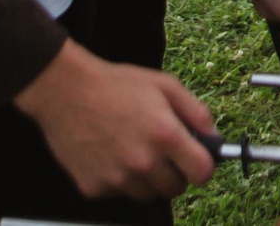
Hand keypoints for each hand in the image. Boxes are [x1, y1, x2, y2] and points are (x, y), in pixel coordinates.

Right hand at [13, 40, 213, 199]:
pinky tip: (110, 154)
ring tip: (133, 149)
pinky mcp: (94, 188)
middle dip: (175, 172)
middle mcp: (143, 162)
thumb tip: (213, 137)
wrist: (66, 92)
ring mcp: (117, 179)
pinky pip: (119, 194)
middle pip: (175, 188)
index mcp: (165, 136)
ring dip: (147, 179)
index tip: (197, 160)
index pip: (202, 173)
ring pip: (148, 194)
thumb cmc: (116, 85)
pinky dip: (119, 180)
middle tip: (161, 152)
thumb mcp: (164, 85)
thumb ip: (196, 112)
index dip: (203, 166)